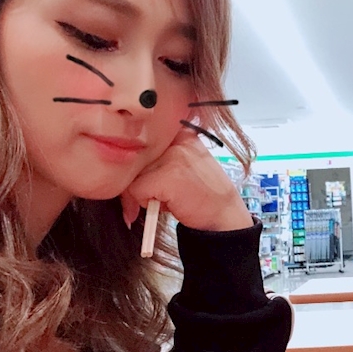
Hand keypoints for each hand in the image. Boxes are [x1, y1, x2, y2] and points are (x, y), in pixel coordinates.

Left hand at [120, 129, 252, 231]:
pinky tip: (168, 206)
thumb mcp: (187, 165)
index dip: (142, 165)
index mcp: (183, 134)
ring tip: (167, 201)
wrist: (225, 217)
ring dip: (143, 193)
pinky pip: (136, 190)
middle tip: (153, 199)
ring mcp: (174, 156)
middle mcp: (178, 140)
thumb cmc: (206, 195)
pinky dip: (144, 203)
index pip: (144, 143)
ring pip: (133, 174)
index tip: (147, 180)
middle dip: (138, 181)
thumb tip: (126, 162)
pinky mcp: (168, 175)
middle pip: (136, 158)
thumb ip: (164, 158)